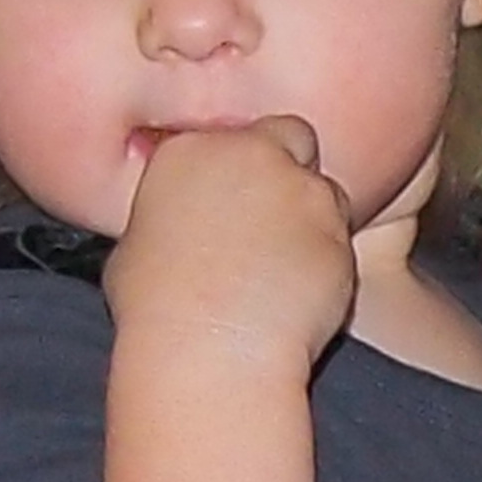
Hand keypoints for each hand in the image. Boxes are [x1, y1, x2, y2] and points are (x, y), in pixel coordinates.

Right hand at [105, 113, 354, 372]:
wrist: (208, 346)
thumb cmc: (157, 308)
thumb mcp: (138, 243)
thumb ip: (173, 213)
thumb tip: (180, 225)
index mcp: (190, 149)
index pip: (232, 136)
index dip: (240, 167)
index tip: (236, 197)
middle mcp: (251, 155)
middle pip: (290, 138)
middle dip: (290, 168)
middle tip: (275, 218)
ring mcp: (301, 191)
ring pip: (326, 190)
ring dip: (315, 217)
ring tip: (286, 267)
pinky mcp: (339, 232)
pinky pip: (342, 238)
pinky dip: (331, 257)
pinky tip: (304, 290)